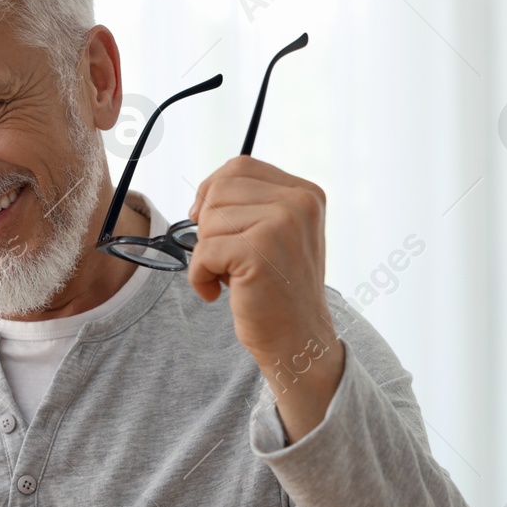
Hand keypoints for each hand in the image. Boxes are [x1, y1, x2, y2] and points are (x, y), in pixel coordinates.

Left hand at [188, 156, 344, 442]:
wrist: (298, 340)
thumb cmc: (278, 290)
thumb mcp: (274, 235)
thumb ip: (248, 206)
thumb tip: (200, 199)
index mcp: (305, 193)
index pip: (239, 167)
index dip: (212, 191)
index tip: (208, 223)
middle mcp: (300, 203)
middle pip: (220, 190)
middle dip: (209, 225)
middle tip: (225, 258)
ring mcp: (282, 224)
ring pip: (208, 220)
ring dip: (206, 254)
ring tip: (231, 277)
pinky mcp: (259, 251)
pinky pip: (203, 251)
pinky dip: (200, 276)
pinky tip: (218, 293)